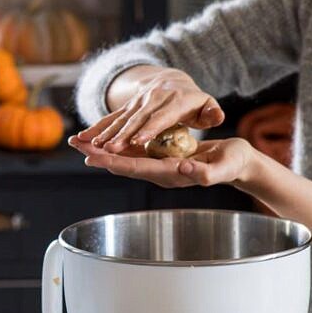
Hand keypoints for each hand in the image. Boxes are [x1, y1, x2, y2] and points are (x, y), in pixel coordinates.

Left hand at [67, 135, 254, 189]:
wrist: (236, 164)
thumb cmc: (232, 164)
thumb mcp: (223, 167)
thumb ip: (205, 172)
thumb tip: (185, 167)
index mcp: (171, 174)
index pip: (136, 169)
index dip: (114, 162)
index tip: (94, 157)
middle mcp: (160, 172)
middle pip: (122, 164)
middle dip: (98, 154)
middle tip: (75, 143)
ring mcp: (158, 166)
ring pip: (124, 158)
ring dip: (102, 149)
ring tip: (80, 140)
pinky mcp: (161, 157)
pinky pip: (133, 152)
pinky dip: (116, 145)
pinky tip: (103, 138)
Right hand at [75, 68, 223, 151]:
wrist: (172, 79)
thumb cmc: (193, 100)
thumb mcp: (207, 104)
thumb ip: (212, 112)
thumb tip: (218, 117)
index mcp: (175, 101)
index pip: (161, 117)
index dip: (149, 129)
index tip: (138, 141)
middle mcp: (153, 99)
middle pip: (136, 120)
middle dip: (122, 135)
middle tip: (110, 149)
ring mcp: (138, 102)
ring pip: (120, 118)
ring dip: (105, 132)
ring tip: (92, 145)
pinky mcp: (127, 106)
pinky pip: (111, 117)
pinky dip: (97, 127)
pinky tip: (83, 138)